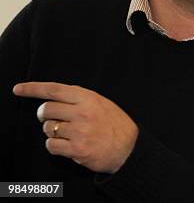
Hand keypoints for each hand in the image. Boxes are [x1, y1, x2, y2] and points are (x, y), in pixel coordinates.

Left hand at [12, 82, 138, 173]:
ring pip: (48, 128)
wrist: (129, 148)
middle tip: (52, 118)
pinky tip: (66, 145)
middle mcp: (83, 113)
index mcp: (89, 98)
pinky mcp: (77, 149)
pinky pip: (51, 145)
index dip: (33, 89)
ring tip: (67, 133)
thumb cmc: (116, 125)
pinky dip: (54, 146)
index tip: (19, 89)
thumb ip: (81, 99)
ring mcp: (79, 132)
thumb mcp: (103, 103)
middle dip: (44, 115)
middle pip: (46, 110)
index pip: (55, 90)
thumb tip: (55, 98)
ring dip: (52, 132)